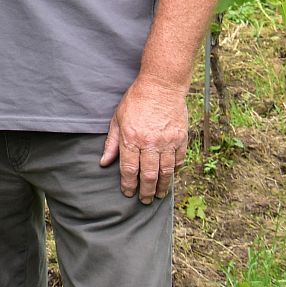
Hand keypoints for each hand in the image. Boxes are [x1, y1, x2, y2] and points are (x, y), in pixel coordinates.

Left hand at [99, 76, 188, 204]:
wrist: (161, 86)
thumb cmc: (136, 100)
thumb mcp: (117, 118)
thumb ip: (112, 142)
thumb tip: (104, 162)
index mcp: (132, 138)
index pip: (129, 168)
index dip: (128, 184)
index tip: (128, 193)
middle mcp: (150, 143)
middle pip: (148, 174)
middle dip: (145, 190)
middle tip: (144, 200)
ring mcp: (168, 142)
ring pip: (166, 171)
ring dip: (161, 186)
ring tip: (157, 195)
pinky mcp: (181, 139)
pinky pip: (179, 160)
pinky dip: (175, 171)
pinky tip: (170, 177)